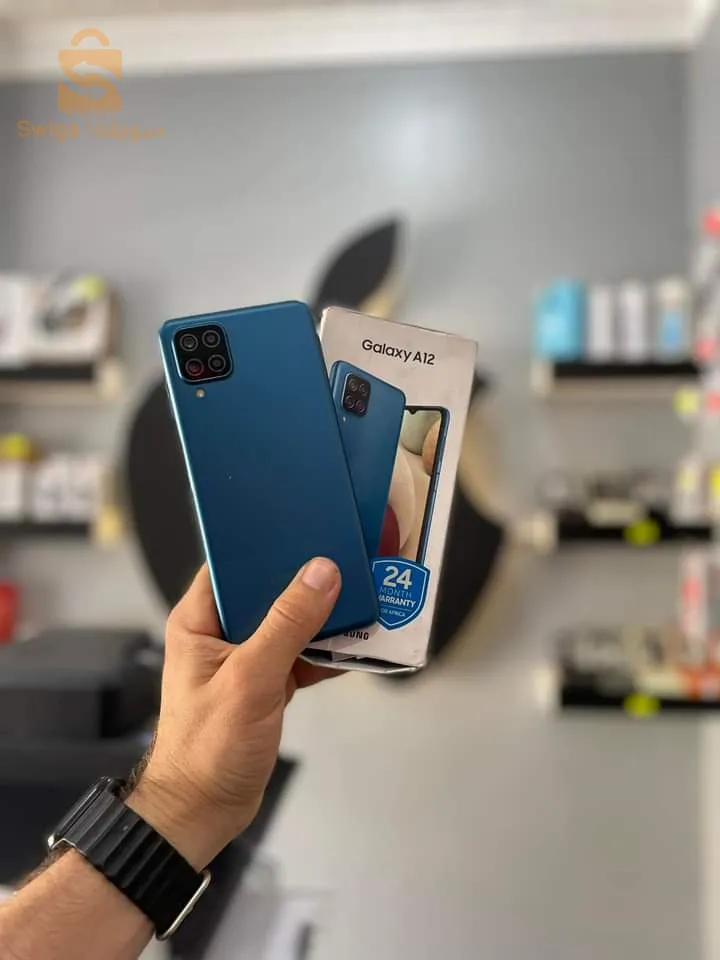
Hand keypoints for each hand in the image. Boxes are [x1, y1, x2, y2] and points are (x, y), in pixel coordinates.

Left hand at [126, 558, 341, 869]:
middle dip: (307, 580)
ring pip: (289, 623)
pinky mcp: (265, 683)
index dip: (267, 544)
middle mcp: (220, 633)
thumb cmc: (207, 749)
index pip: (232, 563)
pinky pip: (301, 654)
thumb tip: (322, 574)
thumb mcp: (250, 679)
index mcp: (199, 619)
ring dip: (322, 617)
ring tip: (360, 596)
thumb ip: (287, 624)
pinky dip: (326, 652)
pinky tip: (355, 644)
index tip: (307, 528)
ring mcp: (245, 659)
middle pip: (268, 591)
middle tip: (346, 559)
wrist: (203, 812)